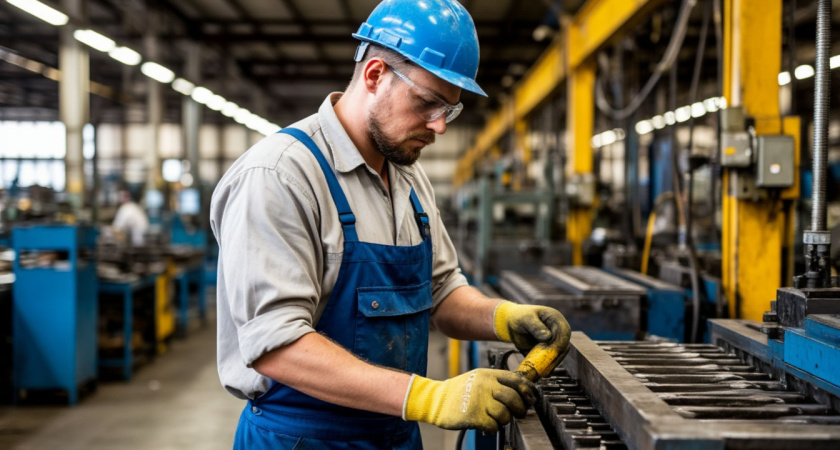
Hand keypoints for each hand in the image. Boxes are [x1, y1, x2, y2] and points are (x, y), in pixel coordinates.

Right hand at [403, 369, 536, 432]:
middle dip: (519, 409)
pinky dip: (492, 429)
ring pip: (505, 414)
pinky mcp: (473, 415)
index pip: (516, 379)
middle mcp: (485, 385)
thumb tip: (522, 390)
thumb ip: (497, 382)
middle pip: (514, 398)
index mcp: (488, 375)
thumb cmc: (458, 391)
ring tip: (495, 419)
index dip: (528, 390)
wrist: (435, 400)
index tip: (531, 399)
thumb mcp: (478, 378)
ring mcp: (479, 400)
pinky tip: (486, 426)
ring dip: (503, 420)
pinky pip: (493, 426)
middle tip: (517, 413)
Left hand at [493, 302, 571, 377]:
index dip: (559, 344)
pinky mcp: (547, 351)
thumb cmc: (519, 316)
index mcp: (556, 320)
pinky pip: (549, 360)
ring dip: (551, 364)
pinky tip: (540, 373)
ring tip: (542, 373)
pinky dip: (546, 367)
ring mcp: (553, 342)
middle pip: (563, 346)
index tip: (552, 353)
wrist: (511, 323)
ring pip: (558, 356)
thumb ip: (536, 327)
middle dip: (556, 357)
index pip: (564, 333)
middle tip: (546, 367)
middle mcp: (558, 331)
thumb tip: (548, 337)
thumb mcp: (526, 319)